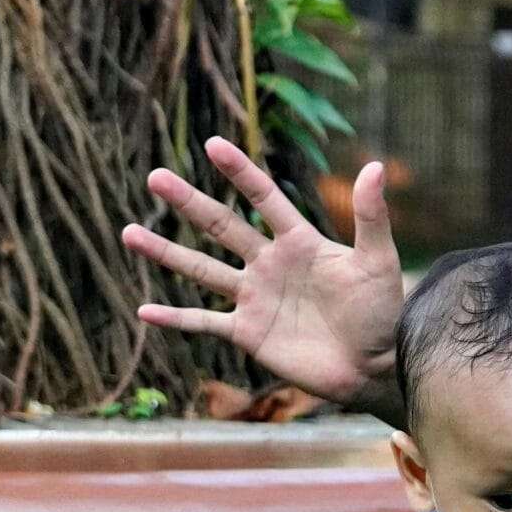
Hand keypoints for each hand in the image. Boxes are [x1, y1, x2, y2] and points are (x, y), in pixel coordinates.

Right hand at [119, 137, 407, 414]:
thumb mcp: (379, 261)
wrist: (373, 367)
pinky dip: (175, 318)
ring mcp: (254, 298)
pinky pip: (204, 323)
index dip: (240, 172)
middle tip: (155, 176)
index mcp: (299, 241)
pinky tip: (144, 310)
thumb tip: (374, 167)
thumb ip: (371, 217)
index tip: (213, 144)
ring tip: (129, 232)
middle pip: (221, 226)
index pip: (263, 198)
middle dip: (188, 201)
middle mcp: (269, 263)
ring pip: (201, 270)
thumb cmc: (382, 312)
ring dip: (165, 253)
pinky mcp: (247, 333)